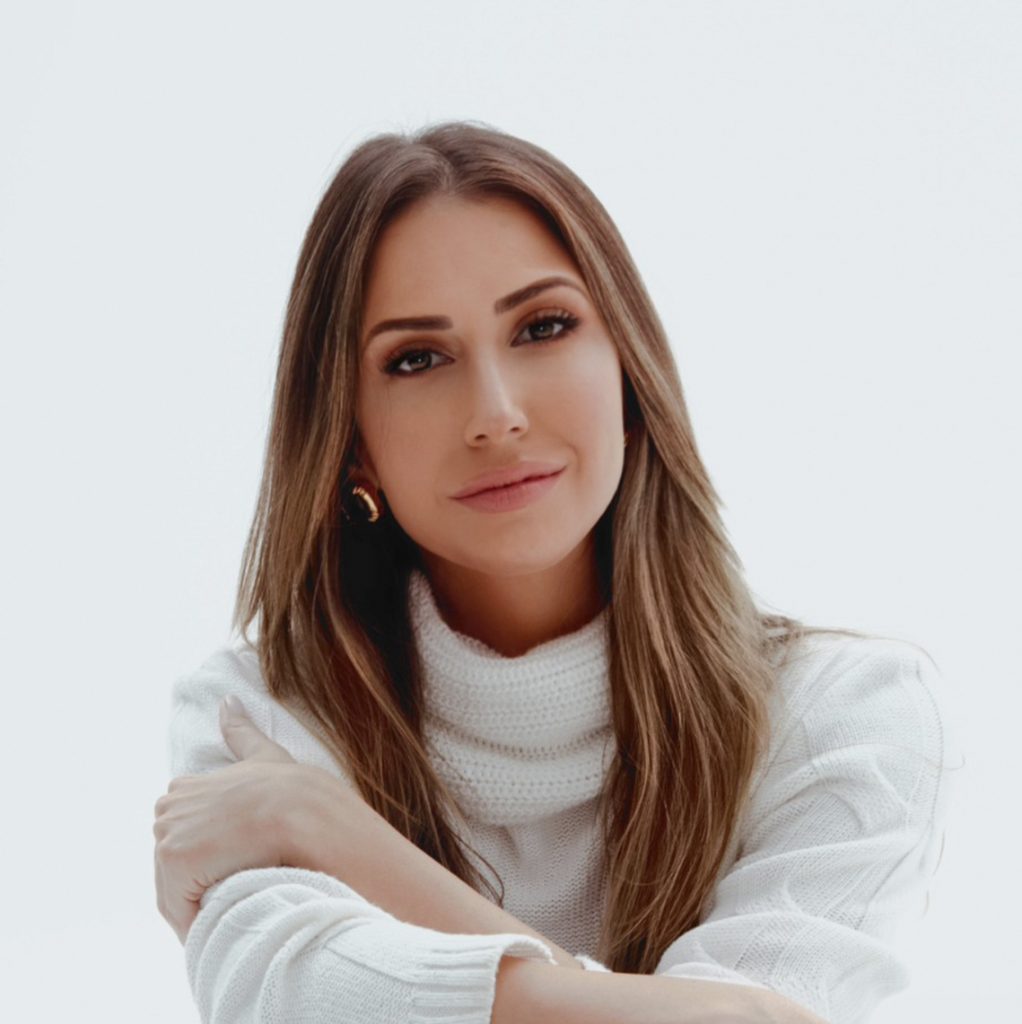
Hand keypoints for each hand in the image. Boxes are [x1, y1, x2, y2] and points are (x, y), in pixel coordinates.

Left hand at [153, 695, 318, 943]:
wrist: (303, 811)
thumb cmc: (292, 789)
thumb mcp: (263, 756)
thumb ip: (241, 732)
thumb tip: (228, 700)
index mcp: (183, 788)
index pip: (184, 838)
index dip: (211, 858)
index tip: (241, 865)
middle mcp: (168, 809)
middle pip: (176, 866)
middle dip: (203, 883)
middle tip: (244, 890)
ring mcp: (168, 836)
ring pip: (177, 888)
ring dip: (203, 904)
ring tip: (241, 906)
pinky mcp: (174, 861)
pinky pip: (180, 907)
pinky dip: (200, 921)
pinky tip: (228, 919)